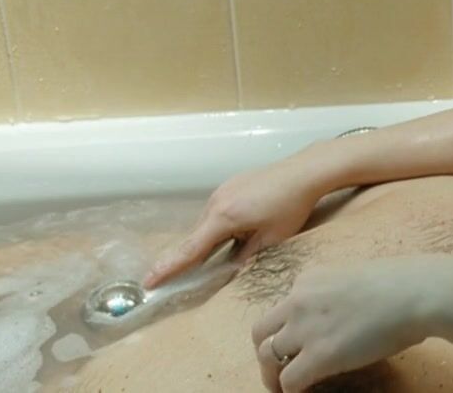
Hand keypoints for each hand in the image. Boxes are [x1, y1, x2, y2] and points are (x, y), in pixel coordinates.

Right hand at [145, 152, 334, 288]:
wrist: (304, 171)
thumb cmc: (291, 206)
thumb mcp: (272, 238)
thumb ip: (247, 254)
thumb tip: (231, 266)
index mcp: (224, 217)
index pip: (191, 249)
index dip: (169, 267)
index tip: (148, 281)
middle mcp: (216, 202)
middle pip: (196, 236)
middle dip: (189, 257)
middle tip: (175, 278)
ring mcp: (222, 191)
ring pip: (206, 223)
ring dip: (208, 240)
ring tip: (217, 255)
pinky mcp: (230, 185)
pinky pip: (216, 211)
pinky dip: (218, 226)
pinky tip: (234, 231)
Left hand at [250, 255, 452, 391]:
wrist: (417, 293)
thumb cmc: (404, 284)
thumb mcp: (358, 279)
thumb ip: (340, 295)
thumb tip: (344, 317)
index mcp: (310, 279)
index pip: (283, 306)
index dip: (288, 328)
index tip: (298, 343)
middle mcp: (299, 300)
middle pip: (260, 331)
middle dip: (265, 352)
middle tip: (278, 368)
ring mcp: (306, 328)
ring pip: (266, 356)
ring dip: (272, 375)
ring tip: (283, 387)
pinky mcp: (319, 355)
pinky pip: (288, 380)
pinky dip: (290, 390)